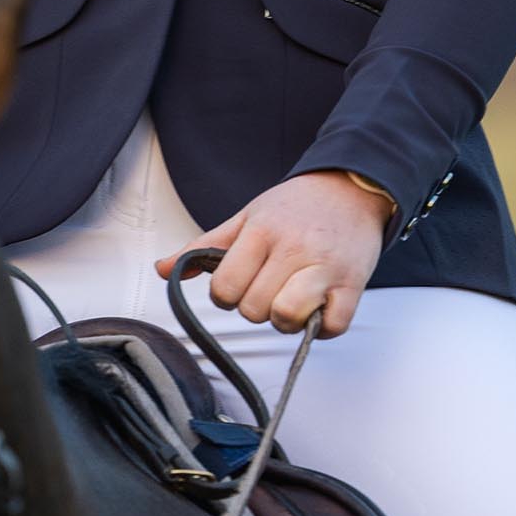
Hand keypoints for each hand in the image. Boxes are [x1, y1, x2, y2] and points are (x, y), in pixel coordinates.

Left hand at [155, 170, 392, 338]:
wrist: (352, 188)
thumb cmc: (295, 206)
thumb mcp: (246, 216)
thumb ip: (205, 246)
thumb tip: (161, 269)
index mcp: (261, 231)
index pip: (225, 288)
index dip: (226, 296)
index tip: (239, 284)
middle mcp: (293, 248)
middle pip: (253, 309)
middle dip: (255, 307)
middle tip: (268, 288)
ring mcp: (325, 267)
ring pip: (287, 318)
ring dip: (285, 320)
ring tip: (291, 301)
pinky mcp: (353, 284)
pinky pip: (331, 327)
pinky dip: (320, 328)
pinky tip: (317, 308)